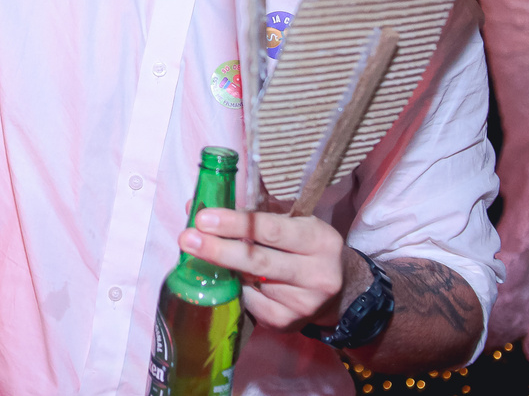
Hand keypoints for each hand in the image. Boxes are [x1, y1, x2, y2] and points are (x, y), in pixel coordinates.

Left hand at [183, 208, 351, 330]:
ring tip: (200, 254)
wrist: (341, 290)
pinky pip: (249, 303)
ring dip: (222, 268)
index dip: (235, 223)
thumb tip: (198, 205)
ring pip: (249, 282)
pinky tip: (230, 278)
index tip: (203, 218)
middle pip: (257, 261)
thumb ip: (252, 213)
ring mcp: (303, 303)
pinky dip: (235, 288)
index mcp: (319, 240)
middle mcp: (317, 274)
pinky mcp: (287, 322)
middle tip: (187, 238)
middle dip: (218, 249)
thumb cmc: (306, 246)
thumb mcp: (294, 222)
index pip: (271, 230)